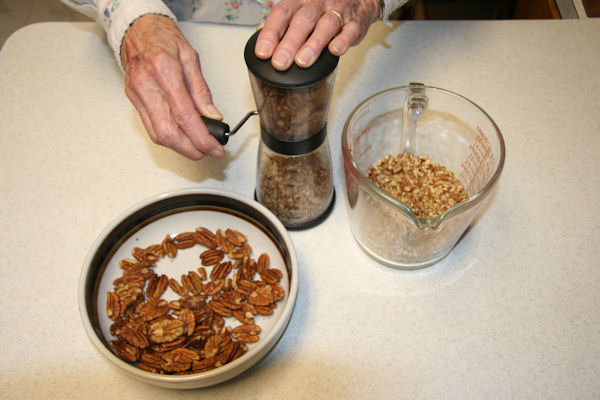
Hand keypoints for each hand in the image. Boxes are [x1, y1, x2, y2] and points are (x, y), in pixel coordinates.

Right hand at [120, 14, 224, 159]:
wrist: (137, 29)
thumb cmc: (163, 38)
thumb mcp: (190, 57)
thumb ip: (202, 90)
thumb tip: (213, 116)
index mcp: (164, 71)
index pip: (184, 116)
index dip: (201, 138)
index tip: (215, 147)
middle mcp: (147, 85)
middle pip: (168, 132)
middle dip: (191, 149)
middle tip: (209, 151)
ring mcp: (137, 95)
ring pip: (158, 135)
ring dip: (181, 148)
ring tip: (199, 147)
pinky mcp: (134, 101)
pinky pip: (151, 128)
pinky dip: (169, 138)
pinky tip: (183, 138)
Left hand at [255, 0, 380, 70]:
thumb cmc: (323, 8)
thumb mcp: (299, 9)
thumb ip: (281, 22)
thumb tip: (259, 35)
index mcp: (299, 1)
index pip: (281, 13)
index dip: (271, 33)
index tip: (263, 52)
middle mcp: (317, 4)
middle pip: (302, 20)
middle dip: (289, 43)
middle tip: (280, 63)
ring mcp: (337, 12)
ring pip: (325, 25)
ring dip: (313, 44)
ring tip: (302, 61)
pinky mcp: (355, 22)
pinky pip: (350, 30)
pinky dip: (343, 40)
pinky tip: (335, 50)